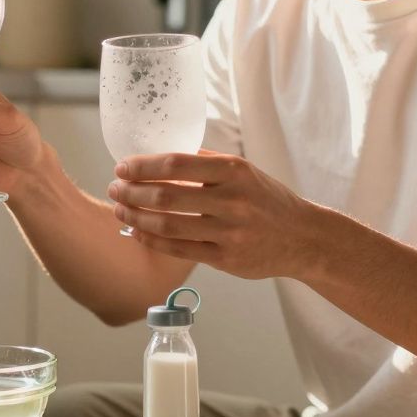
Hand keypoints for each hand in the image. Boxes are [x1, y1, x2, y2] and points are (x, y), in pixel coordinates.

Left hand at [107, 151, 325, 280]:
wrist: (303, 238)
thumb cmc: (266, 200)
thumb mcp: (244, 171)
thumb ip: (206, 163)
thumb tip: (159, 156)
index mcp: (234, 172)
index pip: (176, 163)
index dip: (142, 166)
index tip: (122, 167)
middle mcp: (232, 201)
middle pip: (166, 195)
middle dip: (131, 192)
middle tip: (114, 188)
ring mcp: (229, 233)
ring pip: (167, 225)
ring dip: (136, 216)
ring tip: (120, 209)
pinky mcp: (226, 259)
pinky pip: (178, 250)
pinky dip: (151, 240)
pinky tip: (137, 231)